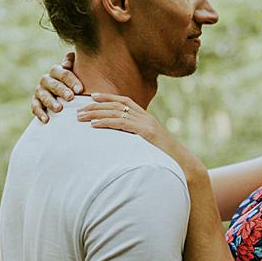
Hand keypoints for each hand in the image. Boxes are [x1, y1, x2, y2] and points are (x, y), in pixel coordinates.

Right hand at [30, 52, 85, 122]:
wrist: (70, 96)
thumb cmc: (79, 84)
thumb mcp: (83, 73)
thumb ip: (79, 64)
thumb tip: (67, 63)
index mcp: (58, 71)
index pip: (63, 73)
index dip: (71, 80)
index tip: (80, 90)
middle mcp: (47, 79)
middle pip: (52, 83)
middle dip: (61, 90)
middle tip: (70, 97)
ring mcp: (41, 91)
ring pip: (43, 94)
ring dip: (50, 101)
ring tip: (59, 108)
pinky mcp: (36, 102)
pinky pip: (35, 106)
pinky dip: (40, 112)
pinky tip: (47, 119)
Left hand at [78, 93, 194, 169]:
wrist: (182, 164)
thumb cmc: (165, 158)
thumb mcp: (149, 144)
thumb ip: (137, 138)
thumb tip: (123, 141)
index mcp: (147, 118)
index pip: (125, 100)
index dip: (108, 97)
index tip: (92, 96)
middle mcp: (146, 117)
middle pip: (117, 105)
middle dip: (96, 106)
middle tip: (78, 110)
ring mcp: (147, 124)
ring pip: (117, 112)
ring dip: (96, 114)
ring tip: (81, 117)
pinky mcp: (146, 132)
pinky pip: (122, 124)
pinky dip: (106, 122)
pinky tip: (94, 125)